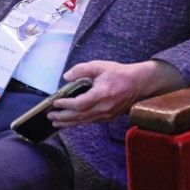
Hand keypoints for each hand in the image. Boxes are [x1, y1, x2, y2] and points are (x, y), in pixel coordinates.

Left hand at [49, 60, 183, 127]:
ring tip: (56, 123)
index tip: (55, 103)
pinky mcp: (109, 117)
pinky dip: (79, 122)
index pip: (80, 104)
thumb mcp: (99, 66)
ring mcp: (107, 114)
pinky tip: (70, 122)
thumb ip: (81, 69)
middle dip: (63, 117)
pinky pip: (91, 121)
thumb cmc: (119, 74)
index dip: (66, 105)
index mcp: (102, 94)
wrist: (139, 83)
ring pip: (84, 121)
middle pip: (80, 116)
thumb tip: (66, 77)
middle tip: (50, 116)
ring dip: (69, 123)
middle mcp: (104, 107)